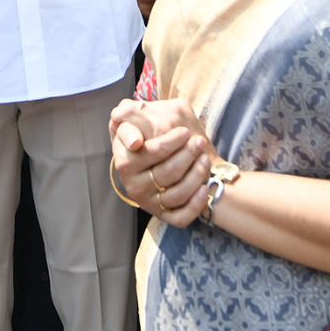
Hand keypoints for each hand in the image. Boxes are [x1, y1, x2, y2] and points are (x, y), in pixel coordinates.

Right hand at [109, 98, 216, 225]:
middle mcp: (133, 183)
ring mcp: (147, 201)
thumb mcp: (131, 118)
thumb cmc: (145, 133)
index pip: (150, 152)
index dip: (170, 142)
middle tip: (198, 141)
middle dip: (189, 154)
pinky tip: (203, 188)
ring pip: (177, 193)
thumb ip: (128, 113)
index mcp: (124, 160)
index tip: (184, 132)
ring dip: (197, 174)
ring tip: (204, 157)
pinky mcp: (162, 215)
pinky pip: (180, 216)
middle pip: (168, 171)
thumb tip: (135, 142)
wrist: (150, 157)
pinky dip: (195, 204)